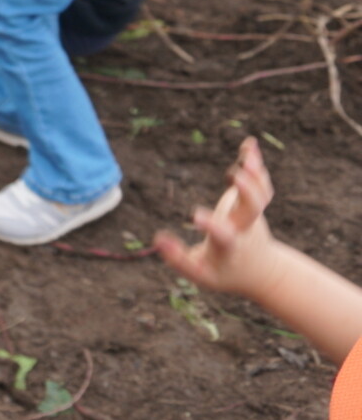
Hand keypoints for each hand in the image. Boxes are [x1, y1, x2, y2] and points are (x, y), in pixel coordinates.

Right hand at [154, 137, 286, 299]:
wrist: (261, 271)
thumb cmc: (224, 271)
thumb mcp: (200, 274)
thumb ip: (177, 258)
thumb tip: (158, 239)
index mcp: (230, 247)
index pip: (223, 237)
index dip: (212, 225)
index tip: (195, 215)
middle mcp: (244, 228)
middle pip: (252, 210)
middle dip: (248, 192)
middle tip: (237, 176)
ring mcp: (253, 214)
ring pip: (261, 194)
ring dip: (255, 174)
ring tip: (247, 154)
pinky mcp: (255, 203)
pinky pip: (261, 184)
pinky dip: (255, 163)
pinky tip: (248, 145)